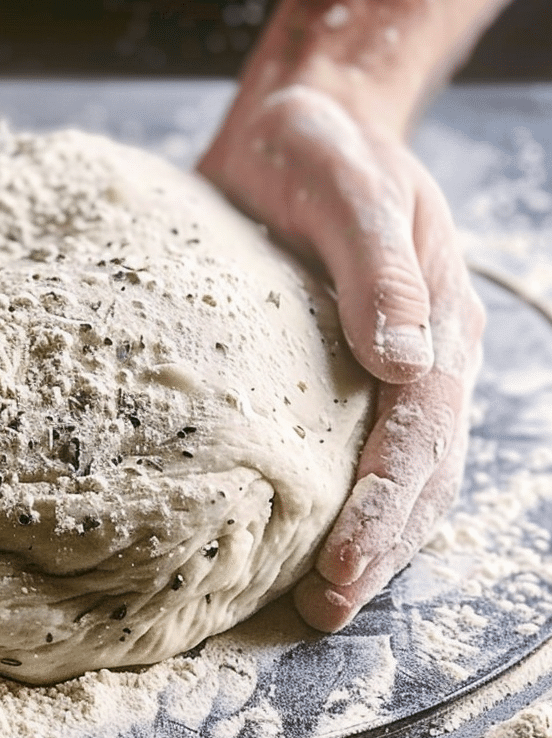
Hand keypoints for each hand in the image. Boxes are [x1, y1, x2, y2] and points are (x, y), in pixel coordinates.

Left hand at [199, 83, 484, 631]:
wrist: (300, 127)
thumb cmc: (323, 150)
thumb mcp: (351, 188)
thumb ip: (376, 269)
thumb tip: (404, 359)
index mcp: (437, 320)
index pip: (421, 431)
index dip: (385, 504)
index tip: (341, 565)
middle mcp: (425, 356)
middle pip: (420, 472)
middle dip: (377, 547)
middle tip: (324, 610)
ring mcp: (390, 371)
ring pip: (399, 476)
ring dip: (367, 544)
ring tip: (319, 605)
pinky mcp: (343, 375)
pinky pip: (356, 453)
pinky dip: (341, 507)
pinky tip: (305, 547)